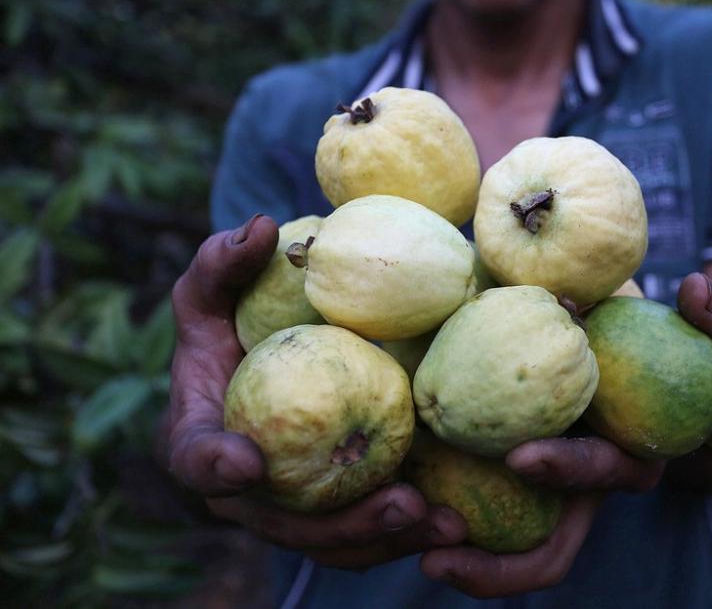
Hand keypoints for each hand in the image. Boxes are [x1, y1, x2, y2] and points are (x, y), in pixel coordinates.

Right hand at [165, 214, 465, 568]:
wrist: (267, 374)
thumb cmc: (231, 331)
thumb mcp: (215, 294)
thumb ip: (223, 264)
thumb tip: (260, 228)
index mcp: (202, 441)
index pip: (195, 458)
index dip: (214, 466)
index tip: (246, 460)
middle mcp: (244, 493)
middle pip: (286, 523)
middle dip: (344, 525)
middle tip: (403, 502)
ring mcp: (289, 509)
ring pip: (334, 542)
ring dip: (391, 540)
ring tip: (448, 524)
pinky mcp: (331, 514)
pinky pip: (366, 537)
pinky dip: (408, 536)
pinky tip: (457, 523)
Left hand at [418, 271, 711, 595]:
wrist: (648, 362)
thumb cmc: (677, 346)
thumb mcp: (708, 333)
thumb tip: (695, 289)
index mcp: (630, 459)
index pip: (600, 478)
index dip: (567, 471)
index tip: (521, 456)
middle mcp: (585, 491)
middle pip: (548, 553)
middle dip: (496, 566)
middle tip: (435, 547)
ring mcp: (547, 493)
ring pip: (505, 552)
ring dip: (460, 561)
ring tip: (407, 548)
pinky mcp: (509, 477)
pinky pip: (476, 510)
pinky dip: (439, 513)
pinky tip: (394, 496)